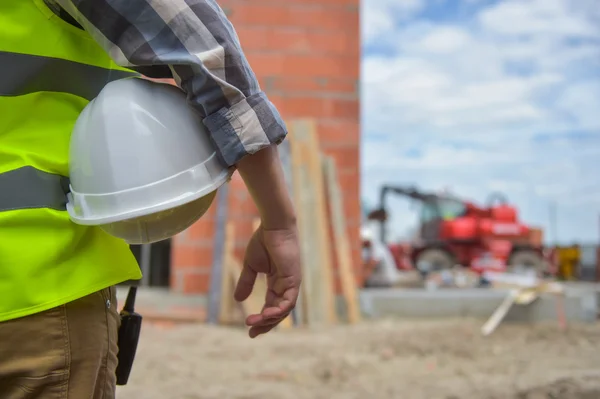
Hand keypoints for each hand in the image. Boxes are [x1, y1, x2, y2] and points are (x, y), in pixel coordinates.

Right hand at [234, 223, 301, 337]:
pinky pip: (289, 301)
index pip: (271, 306)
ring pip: (284, 310)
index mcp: (277, 282)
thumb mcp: (251, 266)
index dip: (261, 318)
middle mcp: (286, 285)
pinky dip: (279, 310)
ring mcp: (291, 283)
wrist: (273, 226)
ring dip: (269, 319)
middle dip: (265, 324)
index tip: (248, 327)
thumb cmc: (263, 241)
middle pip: (278, 312)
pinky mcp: (294, 279)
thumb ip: (246, 282)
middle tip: (252, 333)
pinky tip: (267, 315)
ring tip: (254, 323)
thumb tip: (238, 300)